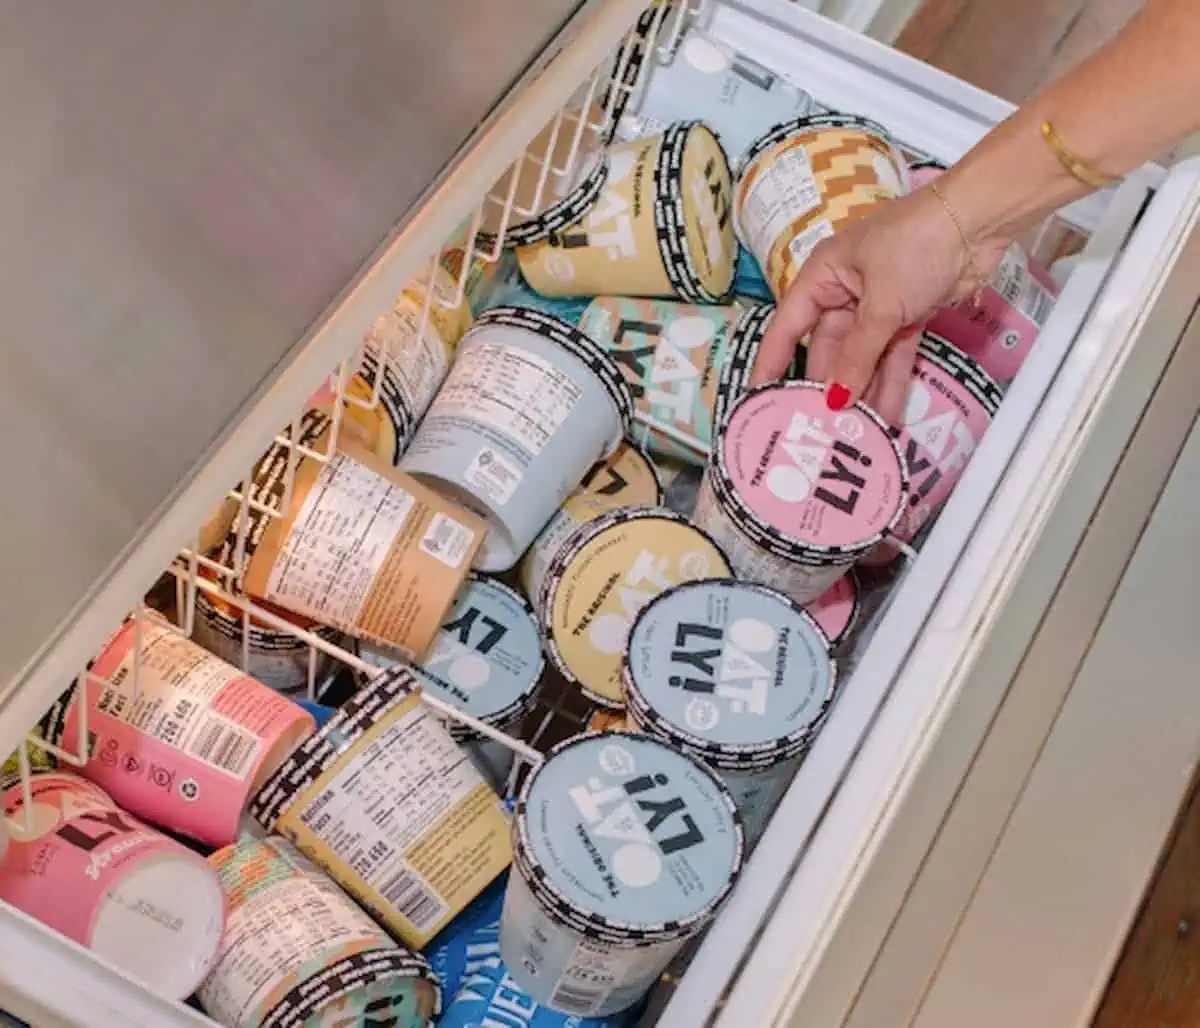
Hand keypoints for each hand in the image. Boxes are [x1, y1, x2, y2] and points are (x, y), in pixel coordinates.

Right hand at [749, 185, 1009, 422]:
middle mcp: (844, 292)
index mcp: (823, 277)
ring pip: (862, 358)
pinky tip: (885, 415)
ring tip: (851, 431)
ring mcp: (878, 306)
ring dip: (860, 391)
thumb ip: (858, 356)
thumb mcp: (881, 303)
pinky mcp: (909, 316)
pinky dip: (890, 382)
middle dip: (825, 387)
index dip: (771, 363)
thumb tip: (835, 400)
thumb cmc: (916, 244)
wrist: (980, 220)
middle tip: (815, 429)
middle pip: (827, 349)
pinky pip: (892, 356)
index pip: (787, 327)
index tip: (759, 398)